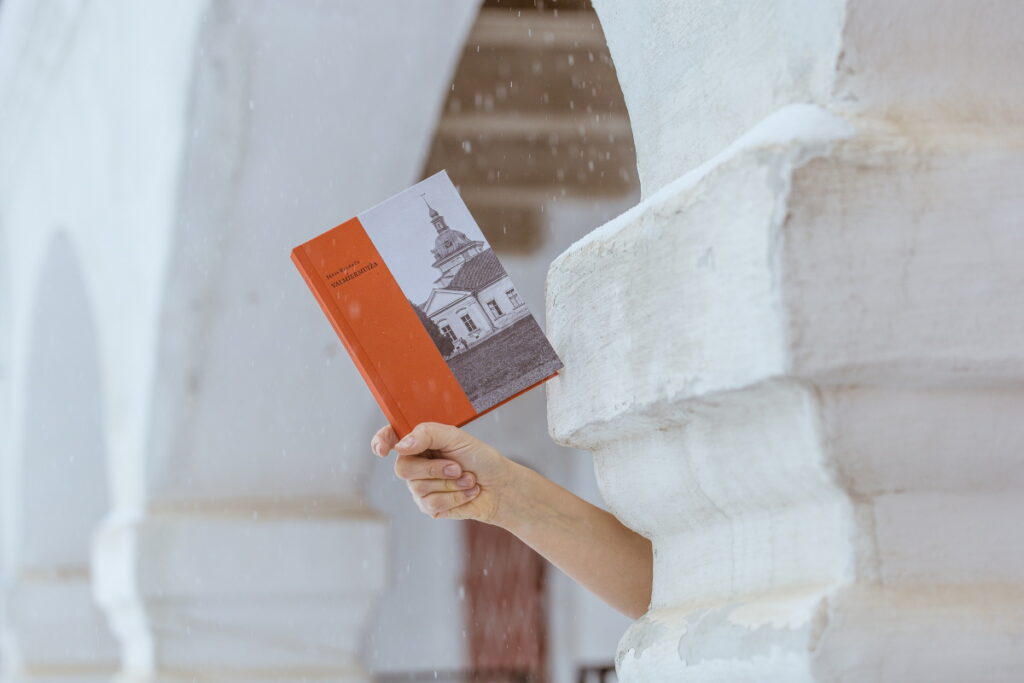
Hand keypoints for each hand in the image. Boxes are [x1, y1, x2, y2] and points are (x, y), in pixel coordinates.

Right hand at [371, 422, 515, 522]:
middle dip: (435, 468)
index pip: (389, 438)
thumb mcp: (456, 437)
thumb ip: (427, 434)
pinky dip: (455, 497)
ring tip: (467, 479)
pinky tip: (467, 492)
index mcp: (418, 442)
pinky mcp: (429, 507)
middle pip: (402, 468)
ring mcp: (419, 487)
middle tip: (458, 467)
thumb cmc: (479, 458)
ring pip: (418, 487)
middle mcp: (415, 464)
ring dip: (451, 483)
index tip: (383, 449)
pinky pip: (431, 504)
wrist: (499, 486)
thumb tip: (401, 446)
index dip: (380, 442)